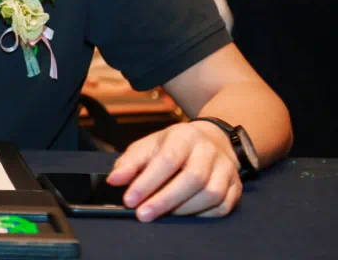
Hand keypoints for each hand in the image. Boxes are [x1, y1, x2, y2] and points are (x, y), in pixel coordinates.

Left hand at [107, 121, 241, 220]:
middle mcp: (209, 151)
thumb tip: (114, 180)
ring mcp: (226, 169)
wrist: (211, 140)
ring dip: (183, 209)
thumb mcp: (148, 146)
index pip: (167, 159)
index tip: (129, 200)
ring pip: (211, 194)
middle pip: (192, 178)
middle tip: (143, 214)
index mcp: (184, 136)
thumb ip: (129, 163)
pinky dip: (201, 214)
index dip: (147, 182)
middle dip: (164, 200)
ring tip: (161, 213)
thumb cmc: (173, 146)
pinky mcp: (237, 186)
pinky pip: (222, 207)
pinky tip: (183, 214)